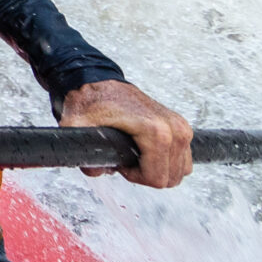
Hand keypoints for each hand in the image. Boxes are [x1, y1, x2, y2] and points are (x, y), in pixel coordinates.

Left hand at [59, 79, 193, 188]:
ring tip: (135, 153)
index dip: (134, 176)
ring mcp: (181, 127)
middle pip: (169, 178)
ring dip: (156, 168)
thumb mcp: (78, 125)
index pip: (156, 178)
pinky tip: (146, 150)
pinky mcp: (182, 127)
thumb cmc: (92, 101)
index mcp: (155, 131)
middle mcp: (174, 129)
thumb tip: (96, 171)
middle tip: (126, 156)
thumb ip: (81, 151)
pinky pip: (183, 160)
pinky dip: (166, 161)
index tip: (120, 160)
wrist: (100, 82)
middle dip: (145, 174)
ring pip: (178, 171)